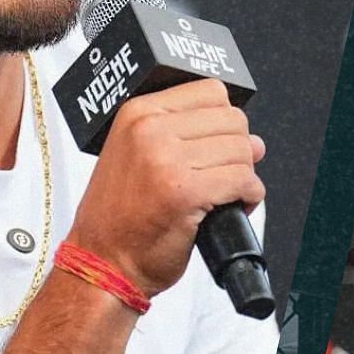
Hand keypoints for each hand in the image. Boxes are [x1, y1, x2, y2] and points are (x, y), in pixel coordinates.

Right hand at [66, 79, 265, 297]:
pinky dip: (249, 196)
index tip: (220, 142)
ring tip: (227, 192)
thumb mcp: (137, 157)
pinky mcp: (185, 191)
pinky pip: (243, 180)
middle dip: (238, 149)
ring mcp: (166, 159)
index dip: (225, 120)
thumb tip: (251, 138)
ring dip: (245, 175)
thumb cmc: (120, 218)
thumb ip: (187, 137)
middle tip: (225, 173)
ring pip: (241, 150)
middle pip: (231, 120)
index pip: (210, 91)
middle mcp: (149, 129)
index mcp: (137, 112)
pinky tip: (234, 205)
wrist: (103, 262)